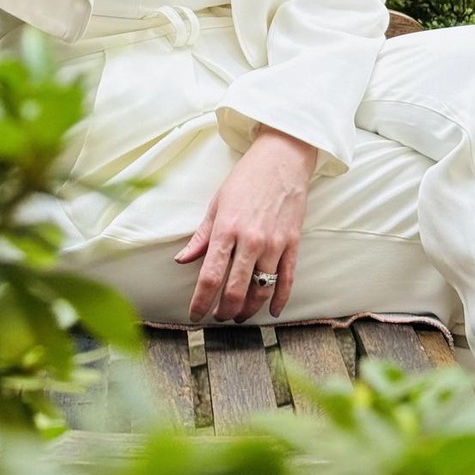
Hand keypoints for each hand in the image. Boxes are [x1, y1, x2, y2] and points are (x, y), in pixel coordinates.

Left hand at [175, 127, 316, 322]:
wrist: (282, 158)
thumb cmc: (246, 178)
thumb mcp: (217, 203)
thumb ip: (201, 236)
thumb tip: (182, 259)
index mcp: (226, 229)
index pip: (210, 276)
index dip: (200, 301)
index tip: (195, 314)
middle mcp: (250, 240)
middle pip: (234, 289)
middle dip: (223, 310)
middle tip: (217, 317)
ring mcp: (274, 244)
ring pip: (261, 289)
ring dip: (248, 308)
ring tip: (238, 315)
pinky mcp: (293, 243)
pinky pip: (287, 280)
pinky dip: (279, 299)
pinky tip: (271, 311)